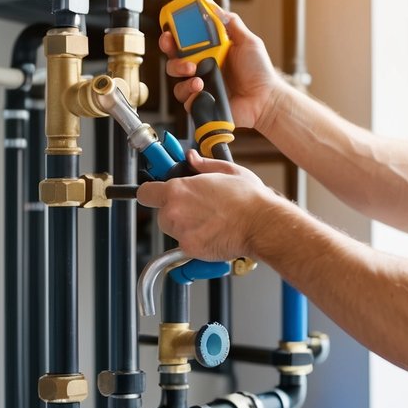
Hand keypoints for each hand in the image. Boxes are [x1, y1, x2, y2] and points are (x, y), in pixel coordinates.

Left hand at [137, 151, 276, 261]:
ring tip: (208, 222)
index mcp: (178, 189)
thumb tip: (193, 158)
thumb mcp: (227, 171)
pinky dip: (195, 242)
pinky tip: (212, 234)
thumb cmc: (249, 199)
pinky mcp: (190, 249)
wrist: (262, 224)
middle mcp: (175, 211)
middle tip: (198, 210)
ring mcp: (181, 231)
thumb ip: (203, 164)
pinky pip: (185, 245)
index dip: (152, 193)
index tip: (157, 194)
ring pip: (172, 230)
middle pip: (161, 214)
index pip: (145, 193)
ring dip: (184, 227)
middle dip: (175, 212)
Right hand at [158, 1, 284, 132]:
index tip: (169, 32)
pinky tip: (203, 91)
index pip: (183, 44)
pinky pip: (186, 100)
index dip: (172, 37)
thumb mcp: (248, 42)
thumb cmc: (259, 72)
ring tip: (198, 79)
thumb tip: (216, 9)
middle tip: (181, 56)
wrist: (266, 99)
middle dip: (171, 56)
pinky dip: (191, 95)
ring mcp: (201, 88)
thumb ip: (232, 24)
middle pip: (174, 61)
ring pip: (177, 83)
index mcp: (209, 53)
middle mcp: (202, 70)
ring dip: (182, 78)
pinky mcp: (202, 105)